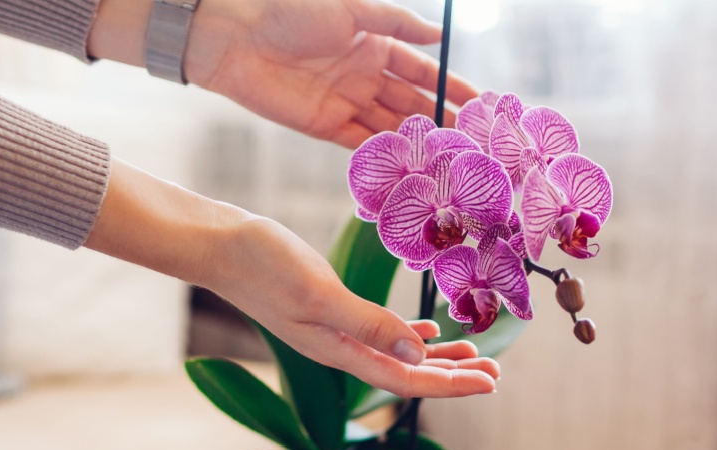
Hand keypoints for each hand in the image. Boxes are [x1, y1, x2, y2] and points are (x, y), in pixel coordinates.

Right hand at [86, 161, 497, 398]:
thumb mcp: (319, 294)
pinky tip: (426, 333)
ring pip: (396, 354)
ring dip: (435, 359)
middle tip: (496, 375)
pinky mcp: (326, 307)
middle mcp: (339, 349)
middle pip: (406, 375)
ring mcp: (332, 330)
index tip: (491, 383)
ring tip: (474, 356)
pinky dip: (407, 336)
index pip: (405, 382)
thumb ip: (369, 326)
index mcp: (339, 352)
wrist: (217, 243)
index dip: (450, 385)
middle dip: (452, 377)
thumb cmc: (261, 265)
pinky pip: (378, 332)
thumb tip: (419, 357)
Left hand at [185, 0, 477, 147]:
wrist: (236, 37)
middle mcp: (365, 76)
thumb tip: (440, 36)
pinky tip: (409, 167)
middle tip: (473, 143)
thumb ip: (397, 23)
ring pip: (391, 127)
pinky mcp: (324, 126)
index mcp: (376, 44)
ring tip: (449, 161)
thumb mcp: (353, 9)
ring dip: (418, 143)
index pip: (423, 71)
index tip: (481, 105)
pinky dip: (384, 154)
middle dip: (442, 120)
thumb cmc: (293, 10)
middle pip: (411, 103)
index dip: (451, 87)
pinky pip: (360, 143)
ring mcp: (346, 103)